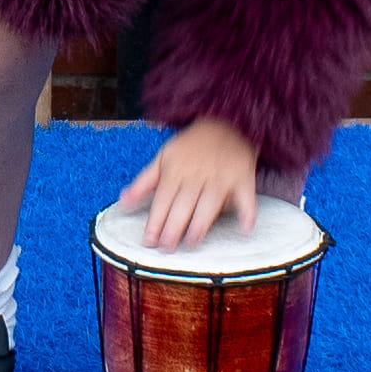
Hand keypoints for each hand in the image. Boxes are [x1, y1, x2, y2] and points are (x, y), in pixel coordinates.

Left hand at [128, 117, 259, 250]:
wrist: (226, 122)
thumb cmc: (192, 146)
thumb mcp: (163, 158)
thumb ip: (144, 182)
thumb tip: (122, 202)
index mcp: (176, 170)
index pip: (162, 200)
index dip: (155, 222)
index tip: (148, 241)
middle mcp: (197, 174)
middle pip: (183, 205)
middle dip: (173, 228)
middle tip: (166, 249)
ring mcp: (221, 177)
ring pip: (210, 204)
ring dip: (200, 225)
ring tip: (191, 243)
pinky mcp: (243, 178)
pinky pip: (246, 197)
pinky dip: (248, 213)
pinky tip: (245, 230)